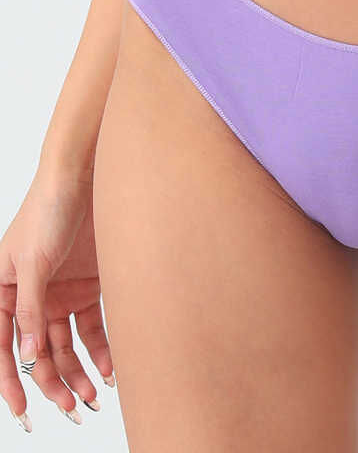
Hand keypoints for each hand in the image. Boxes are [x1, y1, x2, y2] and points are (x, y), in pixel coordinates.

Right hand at [0, 169, 113, 431]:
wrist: (86, 180)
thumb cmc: (48, 212)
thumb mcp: (34, 262)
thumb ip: (29, 308)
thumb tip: (24, 356)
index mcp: (4, 294)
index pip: (3, 348)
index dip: (11, 381)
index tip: (23, 412)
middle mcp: (32, 299)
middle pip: (39, 351)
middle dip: (53, 383)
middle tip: (73, 409)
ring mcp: (61, 294)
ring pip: (67, 344)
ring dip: (79, 371)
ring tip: (95, 396)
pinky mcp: (89, 286)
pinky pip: (92, 326)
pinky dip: (101, 348)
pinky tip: (111, 367)